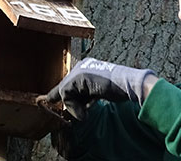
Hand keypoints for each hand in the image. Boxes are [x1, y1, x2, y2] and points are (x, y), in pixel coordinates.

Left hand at [39, 58, 155, 119]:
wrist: (129, 83)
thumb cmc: (120, 89)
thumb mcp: (100, 92)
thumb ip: (87, 96)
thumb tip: (77, 108)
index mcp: (88, 67)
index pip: (72, 83)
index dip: (66, 97)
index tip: (51, 102)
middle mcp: (82, 66)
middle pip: (66, 88)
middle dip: (70, 104)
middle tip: (82, 114)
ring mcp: (80, 71)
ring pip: (64, 92)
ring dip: (73, 107)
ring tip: (86, 112)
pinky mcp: (78, 78)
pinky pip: (66, 94)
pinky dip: (73, 106)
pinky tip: (86, 112)